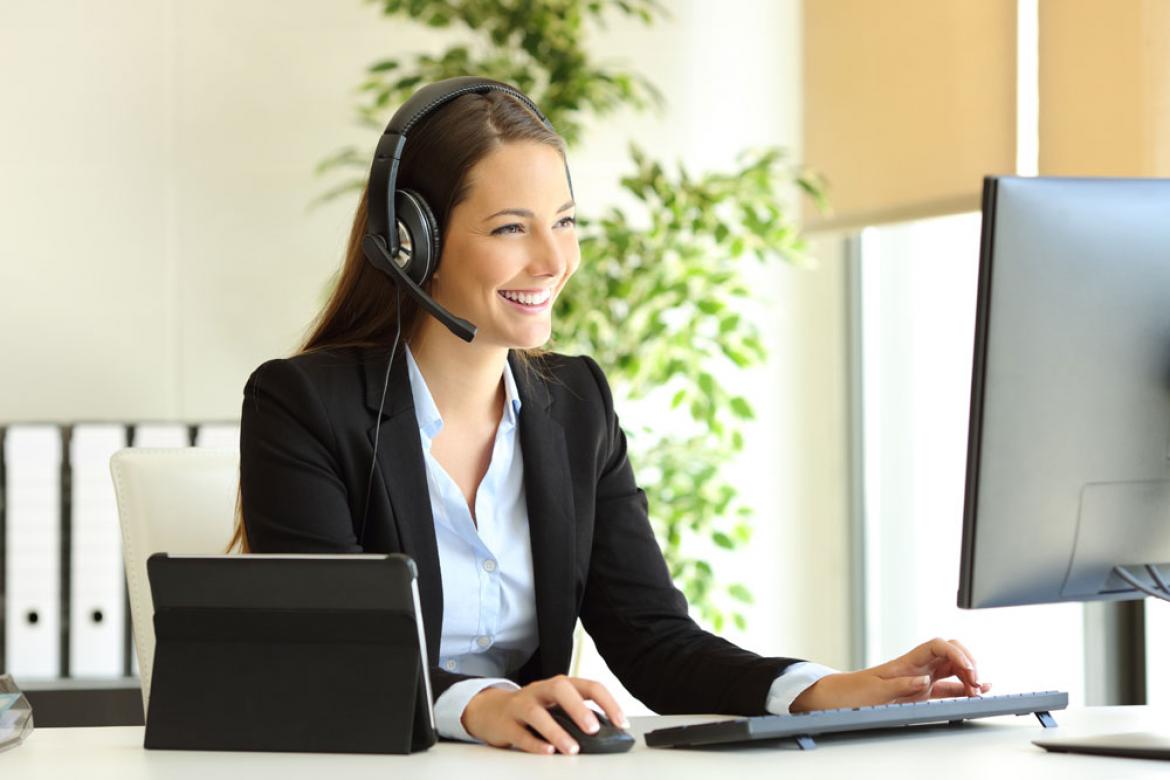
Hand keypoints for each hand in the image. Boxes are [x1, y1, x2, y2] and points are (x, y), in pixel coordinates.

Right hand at [461, 674, 627, 754]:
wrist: (490, 710)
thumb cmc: (532, 709)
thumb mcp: (555, 706)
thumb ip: (576, 714)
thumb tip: (607, 733)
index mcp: (559, 685)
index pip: (588, 686)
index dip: (607, 702)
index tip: (621, 722)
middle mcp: (540, 691)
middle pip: (560, 689)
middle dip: (579, 708)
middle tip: (594, 729)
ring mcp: (521, 705)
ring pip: (537, 713)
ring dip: (557, 731)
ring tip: (572, 749)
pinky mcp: (505, 724)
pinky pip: (520, 733)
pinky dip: (535, 744)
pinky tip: (548, 752)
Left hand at [790, 637, 991, 712]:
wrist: (840, 699)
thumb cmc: (854, 692)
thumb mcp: (875, 690)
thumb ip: (900, 685)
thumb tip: (925, 680)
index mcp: (907, 661)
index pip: (938, 646)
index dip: (957, 654)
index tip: (969, 670)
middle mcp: (917, 667)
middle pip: (951, 654)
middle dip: (969, 663)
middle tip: (977, 684)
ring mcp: (921, 679)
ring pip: (953, 669)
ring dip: (970, 677)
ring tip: (979, 692)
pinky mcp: (921, 693)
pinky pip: (948, 688)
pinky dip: (964, 689)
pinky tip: (976, 692)